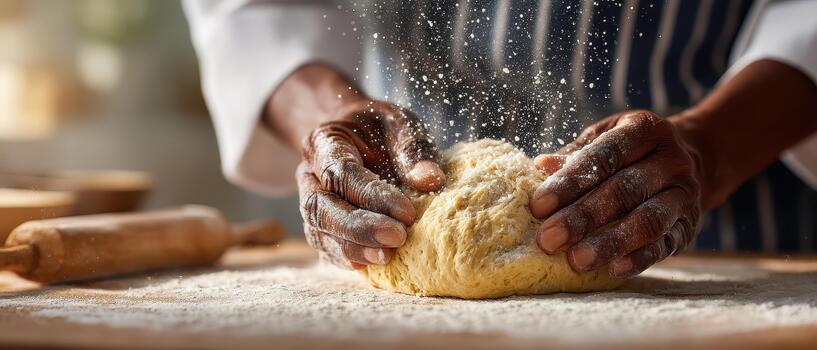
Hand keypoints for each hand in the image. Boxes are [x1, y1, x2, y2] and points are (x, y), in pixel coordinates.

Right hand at [297, 100, 445, 268]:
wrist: (352, 132)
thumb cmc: (377, 128)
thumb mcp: (398, 122)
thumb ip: (413, 148)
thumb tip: (430, 180)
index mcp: (325, 142)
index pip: (341, 172)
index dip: (372, 196)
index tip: (407, 213)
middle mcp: (309, 175)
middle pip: (322, 207)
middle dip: (359, 228)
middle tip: (398, 239)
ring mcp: (310, 202)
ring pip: (319, 232)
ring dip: (353, 249)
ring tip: (387, 257)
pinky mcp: (319, 224)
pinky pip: (325, 246)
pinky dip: (348, 258)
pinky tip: (373, 265)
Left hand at [529, 111, 702, 277]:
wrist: (694, 158)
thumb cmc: (630, 151)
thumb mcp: (604, 139)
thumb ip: (575, 155)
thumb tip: (541, 165)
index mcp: (644, 130)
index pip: (604, 156)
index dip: (569, 182)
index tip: (538, 206)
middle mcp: (671, 160)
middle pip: (624, 190)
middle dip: (583, 217)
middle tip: (548, 239)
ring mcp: (684, 193)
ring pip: (648, 220)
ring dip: (611, 242)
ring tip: (577, 260)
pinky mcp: (690, 225)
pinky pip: (666, 244)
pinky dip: (640, 259)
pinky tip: (614, 269)